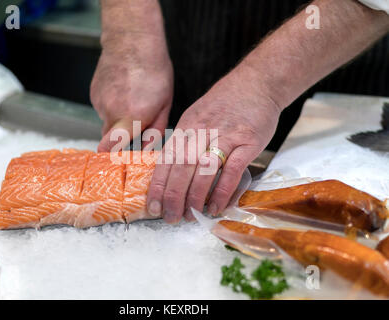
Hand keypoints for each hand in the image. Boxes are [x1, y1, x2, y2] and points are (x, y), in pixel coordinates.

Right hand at [90, 34, 172, 151]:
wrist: (132, 41)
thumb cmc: (154, 71)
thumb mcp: (165, 103)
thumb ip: (155, 130)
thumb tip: (146, 149)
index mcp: (133, 117)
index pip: (111, 148)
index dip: (112, 157)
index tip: (118, 159)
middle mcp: (113, 112)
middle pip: (110, 138)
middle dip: (121, 137)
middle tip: (134, 123)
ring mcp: (100, 102)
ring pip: (107, 121)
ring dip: (118, 117)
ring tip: (131, 99)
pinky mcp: (93, 94)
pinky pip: (102, 108)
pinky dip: (111, 105)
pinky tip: (122, 91)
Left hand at [146, 69, 281, 222]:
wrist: (256, 83)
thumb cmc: (225, 104)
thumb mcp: (196, 116)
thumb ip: (185, 141)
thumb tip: (171, 170)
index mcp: (186, 126)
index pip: (166, 159)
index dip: (158, 185)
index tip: (153, 206)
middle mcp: (202, 131)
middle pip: (181, 167)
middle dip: (173, 196)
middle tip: (171, 218)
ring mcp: (226, 136)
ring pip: (204, 170)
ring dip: (195, 197)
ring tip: (191, 215)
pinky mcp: (248, 142)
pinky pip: (232, 170)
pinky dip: (223, 191)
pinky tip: (217, 206)